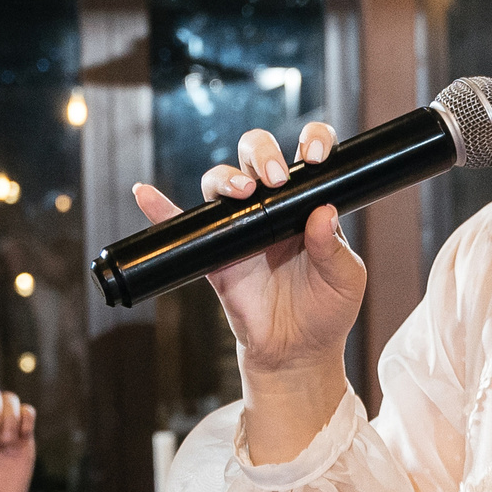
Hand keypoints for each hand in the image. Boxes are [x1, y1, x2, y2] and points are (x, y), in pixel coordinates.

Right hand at [130, 121, 358, 377]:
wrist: (297, 350)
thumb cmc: (327, 310)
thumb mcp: (345, 280)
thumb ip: (334, 248)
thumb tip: (324, 212)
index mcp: (306, 203)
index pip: (307, 155)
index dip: (310, 140)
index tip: (313, 156)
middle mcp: (271, 205)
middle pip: (255, 156)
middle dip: (261, 153)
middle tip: (274, 178)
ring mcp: (240, 226)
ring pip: (220, 182)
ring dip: (226, 177)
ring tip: (242, 191)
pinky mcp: (215, 252)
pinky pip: (183, 226)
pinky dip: (161, 209)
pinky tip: (146, 194)